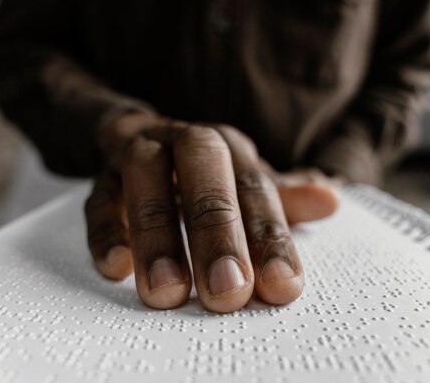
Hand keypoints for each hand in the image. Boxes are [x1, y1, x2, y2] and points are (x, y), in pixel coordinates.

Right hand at [85, 112, 340, 312]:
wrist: (144, 137)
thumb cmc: (205, 172)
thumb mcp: (246, 180)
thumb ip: (283, 196)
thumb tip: (332, 198)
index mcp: (230, 147)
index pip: (256, 189)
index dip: (270, 238)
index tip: (280, 287)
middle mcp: (186, 142)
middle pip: (204, 174)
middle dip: (216, 233)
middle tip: (225, 292)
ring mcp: (140, 156)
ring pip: (146, 183)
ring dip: (157, 237)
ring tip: (168, 292)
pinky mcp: (102, 178)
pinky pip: (98, 201)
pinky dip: (105, 233)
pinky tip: (116, 268)